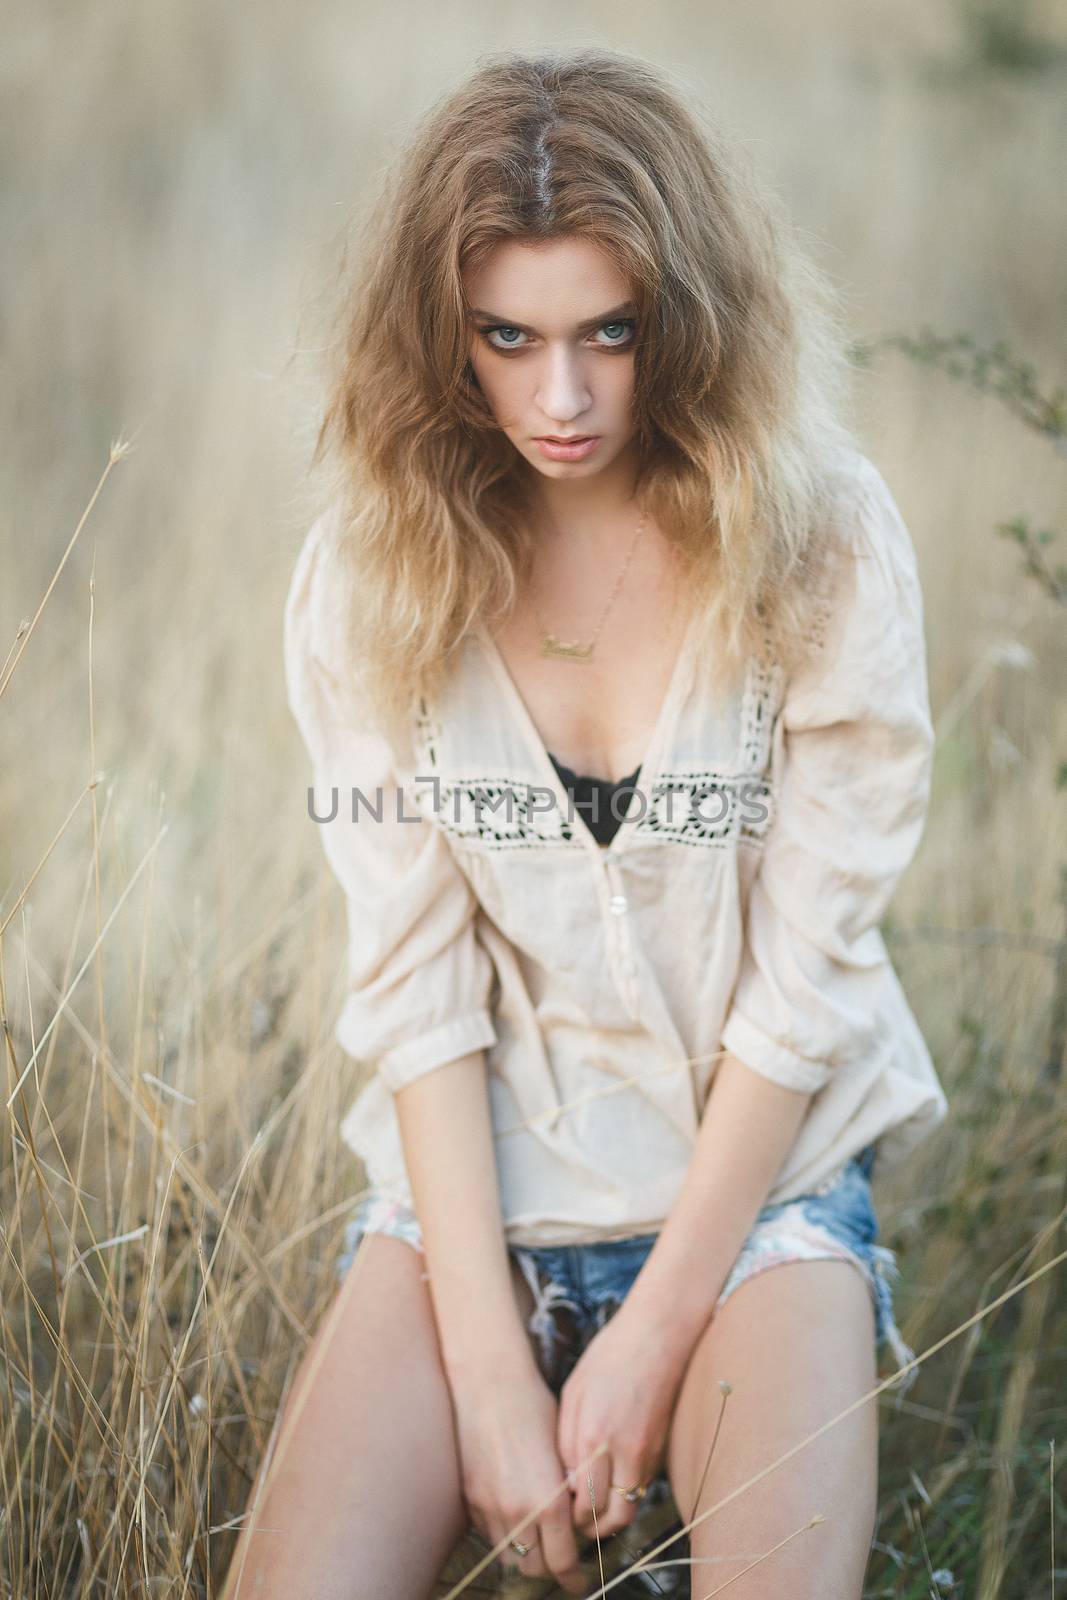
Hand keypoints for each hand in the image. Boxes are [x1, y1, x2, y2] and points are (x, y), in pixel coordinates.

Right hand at [449, 1354, 588, 1595]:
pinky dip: (503, 1531)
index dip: (573, 1577)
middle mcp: (517, 1510)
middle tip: (560, 1560)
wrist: (489, 1383)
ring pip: (508, 1554)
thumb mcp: (562, 1449)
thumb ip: (565, 1491)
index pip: (562, 1560)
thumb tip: (573, 1517)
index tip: (579, 1581)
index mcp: (548, 1500)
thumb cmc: (532, 1406)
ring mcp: (489, 1506)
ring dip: (525, 1552)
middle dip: (549, 1568)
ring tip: (537, 1540)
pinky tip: (513, 1514)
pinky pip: (488, 1530)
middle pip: (534, 1567)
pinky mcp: (470, 1497)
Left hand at [557, 1302, 687, 1541]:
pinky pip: (642, 1485)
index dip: (570, 1517)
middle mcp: (625, 1451)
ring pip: (631, 1506)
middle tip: (576, 1523)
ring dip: (611, 1516)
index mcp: (595, 1436)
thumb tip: (566, 1481)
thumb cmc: (610, 1357)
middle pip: (612, 1517)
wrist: (657, 1335)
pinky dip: (627, 1494)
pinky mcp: (662, 1449)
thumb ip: (566, 1441)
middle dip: (592, 1529)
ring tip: (592, 1508)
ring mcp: (648, 1452)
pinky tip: (611, 1482)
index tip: (559, 1515)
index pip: (583, 1502)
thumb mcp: (573, 1392)